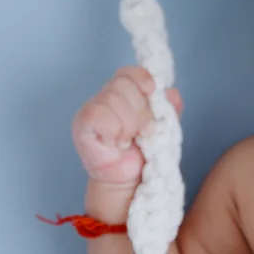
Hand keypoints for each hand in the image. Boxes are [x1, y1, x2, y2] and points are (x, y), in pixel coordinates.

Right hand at [71, 65, 182, 186]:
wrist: (130, 180)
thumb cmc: (143, 153)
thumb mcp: (162, 127)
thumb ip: (168, 108)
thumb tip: (172, 92)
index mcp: (123, 94)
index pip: (128, 72)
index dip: (142, 78)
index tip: (153, 91)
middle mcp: (104, 97)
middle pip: (123, 84)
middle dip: (141, 110)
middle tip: (143, 132)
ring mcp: (91, 109)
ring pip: (114, 99)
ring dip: (129, 125)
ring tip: (129, 141)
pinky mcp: (82, 124)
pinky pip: (101, 116)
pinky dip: (114, 131)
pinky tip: (115, 144)